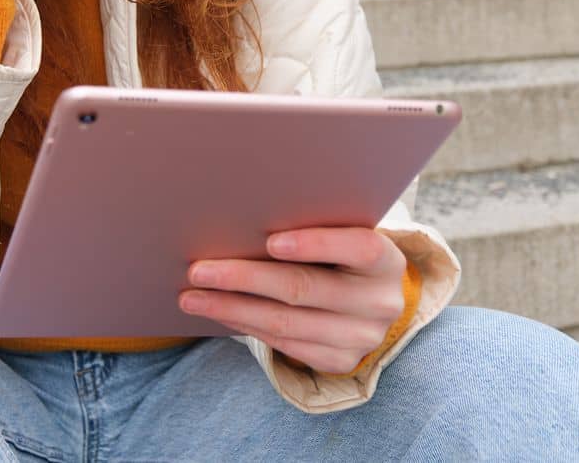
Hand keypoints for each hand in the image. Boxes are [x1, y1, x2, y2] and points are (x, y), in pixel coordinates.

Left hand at [178, 227, 408, 375]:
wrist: (378, 301)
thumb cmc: (347, 254)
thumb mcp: (346, 235)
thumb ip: (316, 226)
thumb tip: (244, 216)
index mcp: (385, 260)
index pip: (357, 248)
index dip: (315, 244)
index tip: (270, 240)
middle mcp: (378, 302)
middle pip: (304, 288)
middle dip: (244, 278)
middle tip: (199, 270)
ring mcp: (360, 338)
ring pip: (285, 323)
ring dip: (231, 309)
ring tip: (193, 297)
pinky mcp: (339, 361)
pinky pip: (284, 344)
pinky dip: (246, 326)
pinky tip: (220, 312)